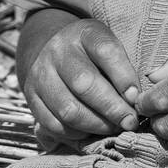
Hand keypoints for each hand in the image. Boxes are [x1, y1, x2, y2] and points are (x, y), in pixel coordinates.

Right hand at [22, 16, 141, 142]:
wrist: (51, 47)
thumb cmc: (91, 53)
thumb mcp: (109, 47)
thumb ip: (122, 69)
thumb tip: (133, 101)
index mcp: (85, 33)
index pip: (106, 51)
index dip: (124, 77)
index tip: (136, 98)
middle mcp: (59, 51)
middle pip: (85, 84)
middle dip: (112, 108)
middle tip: (130, 121)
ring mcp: (41, 74)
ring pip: (68, 109)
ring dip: (96, 125)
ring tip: (113, 128)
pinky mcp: (30, 96)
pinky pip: (52, 123)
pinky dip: (74, 134)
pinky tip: (89, 132)